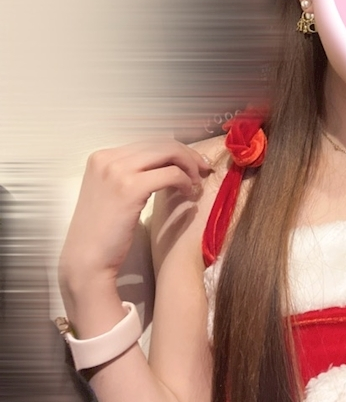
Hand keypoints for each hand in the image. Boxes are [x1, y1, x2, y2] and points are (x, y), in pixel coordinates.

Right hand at [59, 140, 211, 290]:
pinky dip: (185, 181)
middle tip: (203, 170)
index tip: (192, 163)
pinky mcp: (130, 188)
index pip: (149, 142)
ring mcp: (117, 171)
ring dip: (189, 166)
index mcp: (101, 156)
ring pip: (169, 153)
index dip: (176, 150)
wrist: (86, 259)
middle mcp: (107, 158)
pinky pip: (171, 174)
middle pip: (161, 143)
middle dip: (188, 155)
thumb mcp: (113, 190)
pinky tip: (188, 194)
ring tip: (196, 183)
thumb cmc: (103, 230)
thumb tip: (167, 161)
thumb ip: (134, 173)